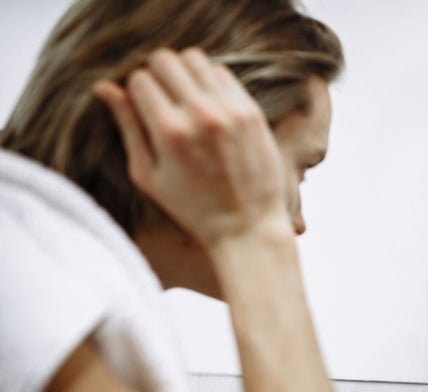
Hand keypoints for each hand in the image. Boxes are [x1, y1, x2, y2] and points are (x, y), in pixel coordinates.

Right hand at [93, 48, 290, 248]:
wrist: (247, 226)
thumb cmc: (192, 208)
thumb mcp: (148, 175)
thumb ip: (128, 127)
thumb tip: (105, 88)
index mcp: (169, 132)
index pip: (139, 78)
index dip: (136, 91)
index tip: (144, 108)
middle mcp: (200, 115)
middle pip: (166, 59)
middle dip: (158, 75)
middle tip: (163, 99)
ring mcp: (230, 111)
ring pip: (195, 58)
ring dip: (185, 73)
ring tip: (186, 100)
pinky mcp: (252, 112)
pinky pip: (223, 73)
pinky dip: (211, 82)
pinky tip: (210, 106)